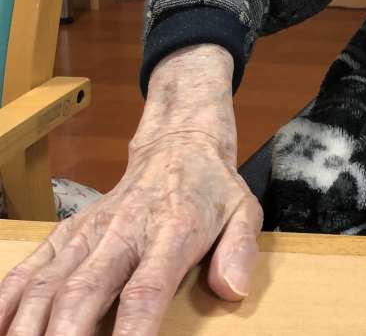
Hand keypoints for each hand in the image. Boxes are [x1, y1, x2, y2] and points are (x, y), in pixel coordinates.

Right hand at [0, 45, 260, 335]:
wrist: (178, 145)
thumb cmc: (212, 189)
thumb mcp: (245, 211)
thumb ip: (240, 250)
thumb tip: (232, 290)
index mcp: (171, 232)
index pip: (145, 291)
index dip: (131, 333)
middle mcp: (123, 232)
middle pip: (82, 292)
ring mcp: (89, 231)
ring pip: (47, 283)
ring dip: (29, 326)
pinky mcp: (67, 230)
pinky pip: (29, 267)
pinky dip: (7, 300)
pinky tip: (1, 328)